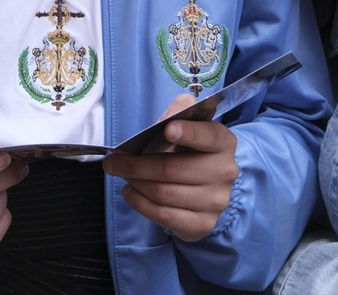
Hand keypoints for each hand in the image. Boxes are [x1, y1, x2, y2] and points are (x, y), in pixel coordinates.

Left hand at [103, 94, 239, 241]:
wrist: (207, 186)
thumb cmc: (190, 150)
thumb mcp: (188, 125)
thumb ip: (179, 113)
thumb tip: (167, 119)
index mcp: (223, 142)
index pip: (208, 136)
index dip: (189, 133)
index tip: (168, 130)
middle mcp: (224, 172)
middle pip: (172, 169)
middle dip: (136, 165)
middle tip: (113, 162)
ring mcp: (216, 201)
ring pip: (164, 193)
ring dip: (135, 183)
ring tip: (121, 175)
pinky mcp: (203, 224)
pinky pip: (163, 216)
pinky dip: (140, 203)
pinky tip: (130, 192)